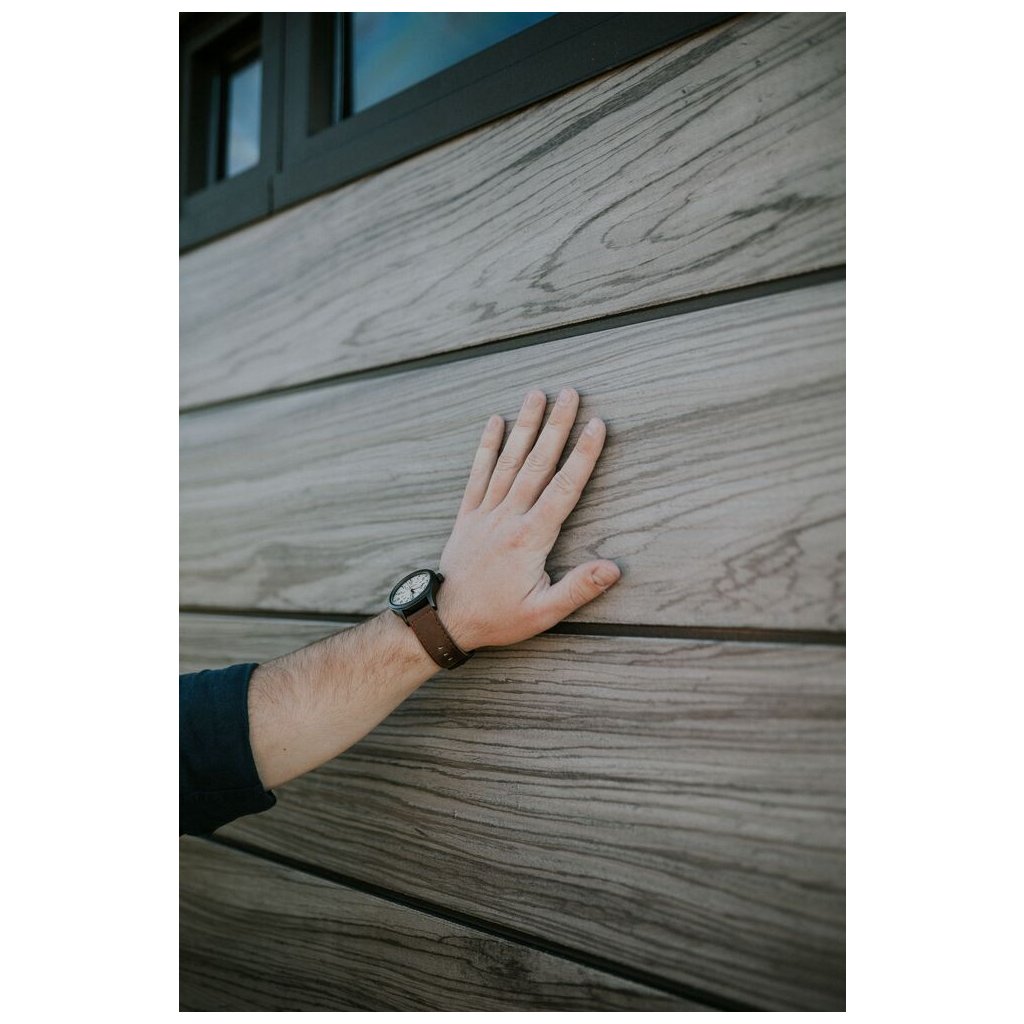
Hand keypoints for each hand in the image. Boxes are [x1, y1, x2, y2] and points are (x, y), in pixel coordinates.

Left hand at [437, 387, 620, 650]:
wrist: (446, 620)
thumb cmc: (497, 618)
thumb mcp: (543, 613)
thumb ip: (578, 588)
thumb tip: (614, 568)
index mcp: (531, 537)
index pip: (564, 488)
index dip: (583, 455)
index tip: (597, 425)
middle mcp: (508, 517)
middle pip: (538, 463)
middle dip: (556, 426)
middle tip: (570, 393)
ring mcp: (486, 512)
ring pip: (509, 460)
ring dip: (525, 426)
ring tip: (537, 394)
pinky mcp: (468, 515)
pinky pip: (478, 473)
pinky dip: (487, 446)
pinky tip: (495, 421)